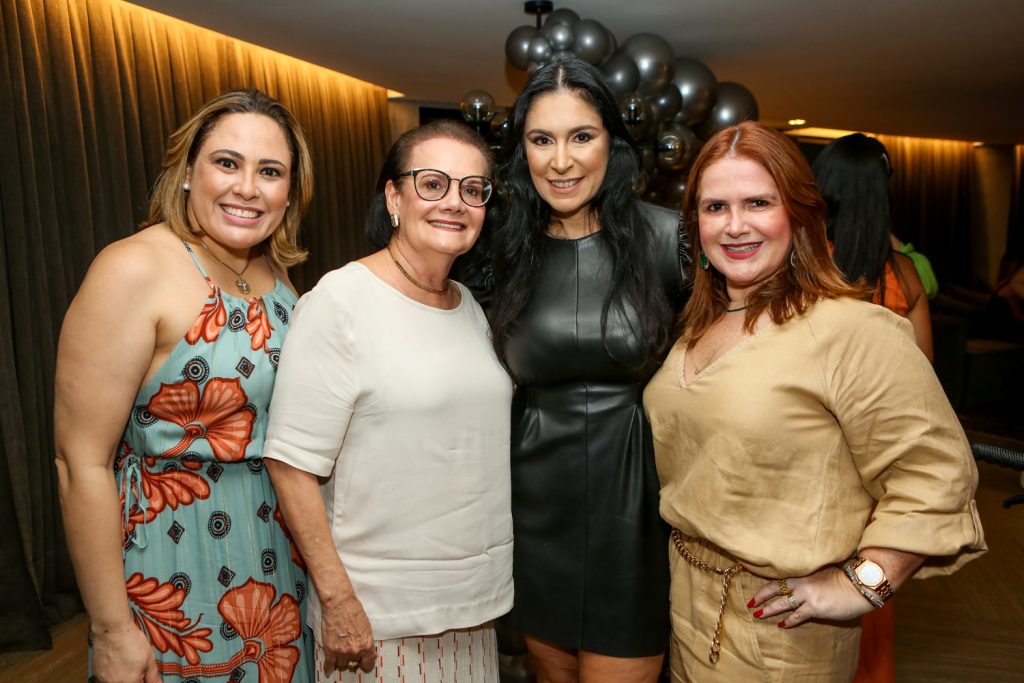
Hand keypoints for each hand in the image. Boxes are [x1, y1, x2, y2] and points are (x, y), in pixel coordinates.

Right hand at [90, 623, 161, 682]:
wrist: (112, 630)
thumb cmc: (131, 641)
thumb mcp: (149, 658)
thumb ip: (153, 675)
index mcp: (130, 682)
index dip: (143, 680)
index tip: (144, 677)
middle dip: (133, 680)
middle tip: (136, 669)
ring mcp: (103, 680)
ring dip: (122, 679)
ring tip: (126, 666)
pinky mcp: (96, 673)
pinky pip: (105, 680)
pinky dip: (112, 676)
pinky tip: (117, 665)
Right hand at [321, 593, 374, 673]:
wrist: (339, 603)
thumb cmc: (353, 610)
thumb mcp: (367, 627)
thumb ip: (367, 642)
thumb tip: (368, 652)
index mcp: (366, 645)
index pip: (368, 664)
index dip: (365, 663)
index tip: (363, 663)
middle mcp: (355, 651)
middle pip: (353, 665)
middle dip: (352, 659)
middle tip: (350, 654)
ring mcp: (342, 651)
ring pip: (342, 665)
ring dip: (341, 661)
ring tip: (340, 655)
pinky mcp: (330, 649)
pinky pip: (329, 664)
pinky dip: (329, 668)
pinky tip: (329, 669)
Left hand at [748, 566, 874, 628]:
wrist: (861, 586)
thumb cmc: (845, 578)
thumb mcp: (823, 572)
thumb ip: (810, 576)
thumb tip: (800, 582)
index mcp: (804, 573)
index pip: (780, 576)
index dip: (766, 581)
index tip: (753, 583)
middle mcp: (803, 583)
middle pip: (775, 588)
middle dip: (761, 596)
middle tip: (750, 602)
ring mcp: (808, 595)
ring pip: (782, 603)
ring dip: (769, 609)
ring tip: (758, 614)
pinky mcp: (816, 608)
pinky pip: (798, 616)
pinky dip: (789, 621)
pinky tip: (782, 625)